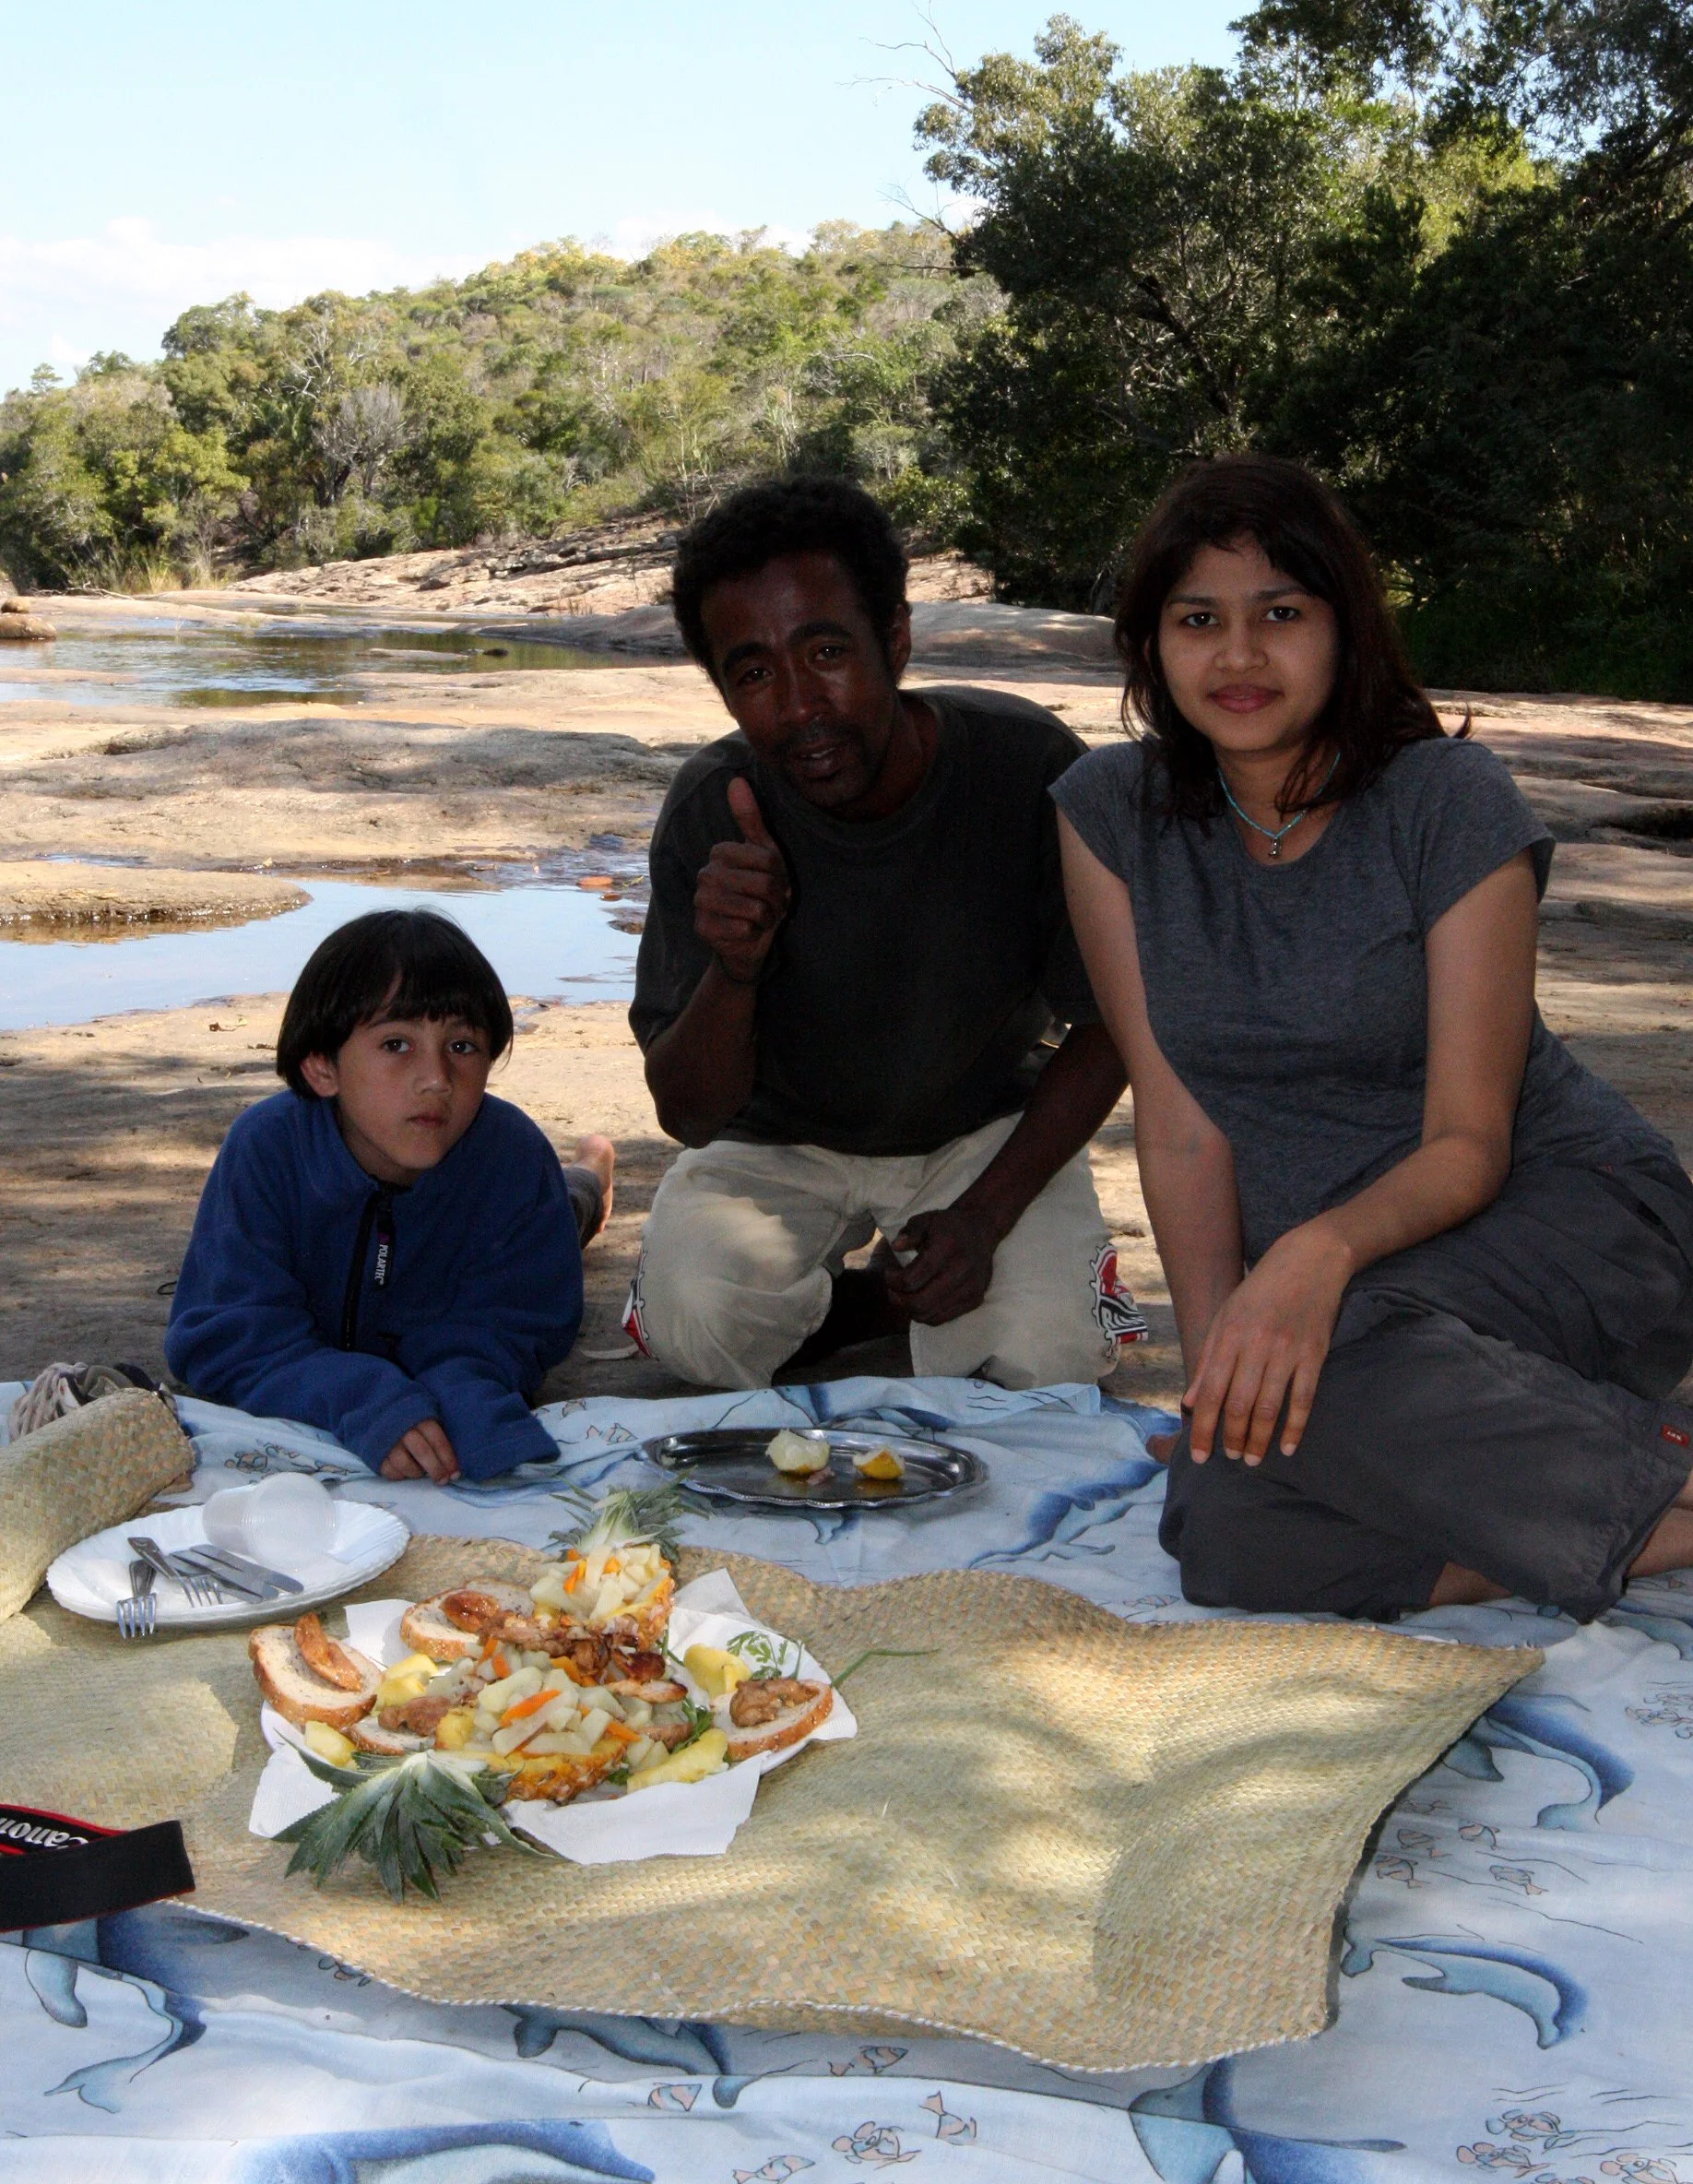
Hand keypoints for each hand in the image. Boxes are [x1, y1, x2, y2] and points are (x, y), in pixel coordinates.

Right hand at [380, 1418, 459, 1482]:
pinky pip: (390, 1472)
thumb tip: (453, 1464)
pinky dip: (401, 1476)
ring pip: (405, 1465)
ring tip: (421, 1472)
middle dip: (436, 1470)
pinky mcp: (376, 1454)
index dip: (448, 1459)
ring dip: (417, 1473)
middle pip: (423, 1453)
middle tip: (443, 1481)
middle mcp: (403, 1430)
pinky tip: (406, 1472)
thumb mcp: (427, 1419)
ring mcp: (388, 1442)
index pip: (438, 1441)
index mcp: (421, 1418)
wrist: (380, 1413)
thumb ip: (438, 1436)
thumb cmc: (413, 1421)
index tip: (456, 1473)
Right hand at [694, 778, 789, 983]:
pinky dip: (753, 934)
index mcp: (719, 853)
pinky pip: (743, 929)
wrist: (748, 939)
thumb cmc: (759, 894)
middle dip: (776, 899)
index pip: (767, 859)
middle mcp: (705, 874)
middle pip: (762, 884)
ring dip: (766, 917)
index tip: (774, 882)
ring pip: (753, 908)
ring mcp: (700, 901)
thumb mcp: (763, 854)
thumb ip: (750, 818)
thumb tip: (736, 779)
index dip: (779, 875)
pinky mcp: (701, 928)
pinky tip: (747, 933)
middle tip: (770, 904)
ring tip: (760, 917)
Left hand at [884, 1203, 1000, 1325]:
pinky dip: (926, 1314)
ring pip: (929, 1315)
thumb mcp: (925, 1219)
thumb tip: (896, 1247)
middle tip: (892, 1289)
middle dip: (898, 1299)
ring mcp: (971, 1288)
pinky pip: (942, 1318)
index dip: (893, 1281)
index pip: (912, 1279)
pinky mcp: (975, 1300)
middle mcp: (961, 1270)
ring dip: (910, 1309)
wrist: (981, 1231)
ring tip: (905, 1295)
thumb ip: (909, 1232)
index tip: (889, 1272)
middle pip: (919, 1303)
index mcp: (947, 1248)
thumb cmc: (947, 1226)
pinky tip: (921, 1299)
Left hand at [1184, 1222, 1352, 1464]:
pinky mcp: (1314, 1354)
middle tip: (1229, 1460)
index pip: (1211, 1393)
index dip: (1203, 1428)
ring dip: (1259, 1439)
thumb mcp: (1225, 1317)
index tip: (1199, 1455)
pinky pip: (1304, 1398)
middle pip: (1240, 1405)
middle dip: (1232, 1439)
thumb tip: (1191, 1402)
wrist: (1308, 1261)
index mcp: (1229, 1336)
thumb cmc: (1259, 1292)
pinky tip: (1287, 1447)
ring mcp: (1287, 1351)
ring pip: (1270, 1407)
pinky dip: (1295, 1426)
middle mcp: (1256, 1346)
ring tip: (1252, 1460)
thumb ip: (1208, 1361)